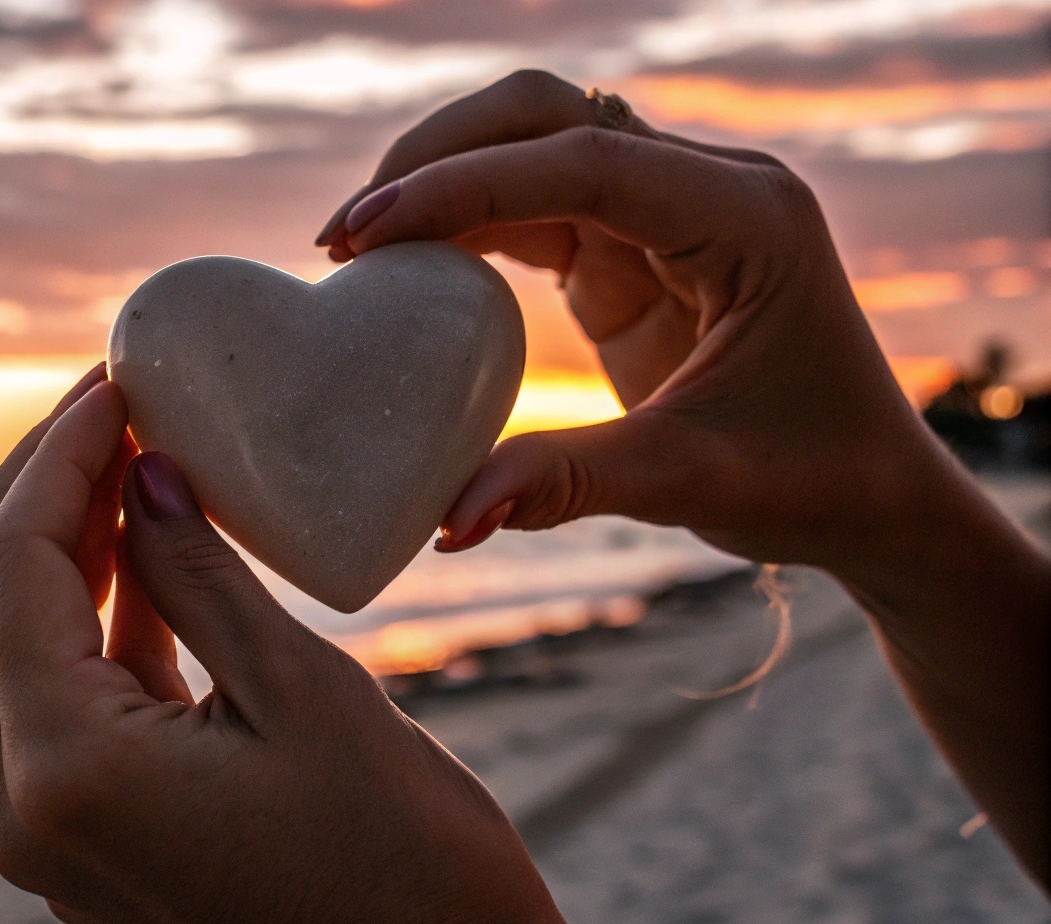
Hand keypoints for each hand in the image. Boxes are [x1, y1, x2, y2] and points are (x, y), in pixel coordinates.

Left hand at [0, 364, 633, 923]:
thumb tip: (144, 472)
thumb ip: (199, 573)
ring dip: (58, 554)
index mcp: (67, 774)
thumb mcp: (304, 691)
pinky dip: (91, 627)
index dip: (57, 456)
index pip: (11, 566)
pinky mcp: (88, 849)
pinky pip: (58, 711)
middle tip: (109, 409)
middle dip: (36, 492)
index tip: (115, 380)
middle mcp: (26, 815)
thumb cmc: (407, 866)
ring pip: (6, 655)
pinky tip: (149, 557)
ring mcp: (49, 841)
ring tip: (132, 462)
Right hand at [318, 70, 1048, 883]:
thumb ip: (569, 484)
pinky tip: (405, 264)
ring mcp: (670, 208)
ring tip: (356, 244)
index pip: (586, 162)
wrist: (870, 491)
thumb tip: (450, 517)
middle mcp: (710, 187)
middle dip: (440, 155)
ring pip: (535, 140)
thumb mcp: (692, 482)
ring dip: (444, 175)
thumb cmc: (811, 479)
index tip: (366, 231)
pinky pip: (536, 202)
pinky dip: (467, 218)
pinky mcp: (635, 245)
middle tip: (347, 236)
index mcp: (747, 218)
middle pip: (551, 113)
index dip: (466, 186)